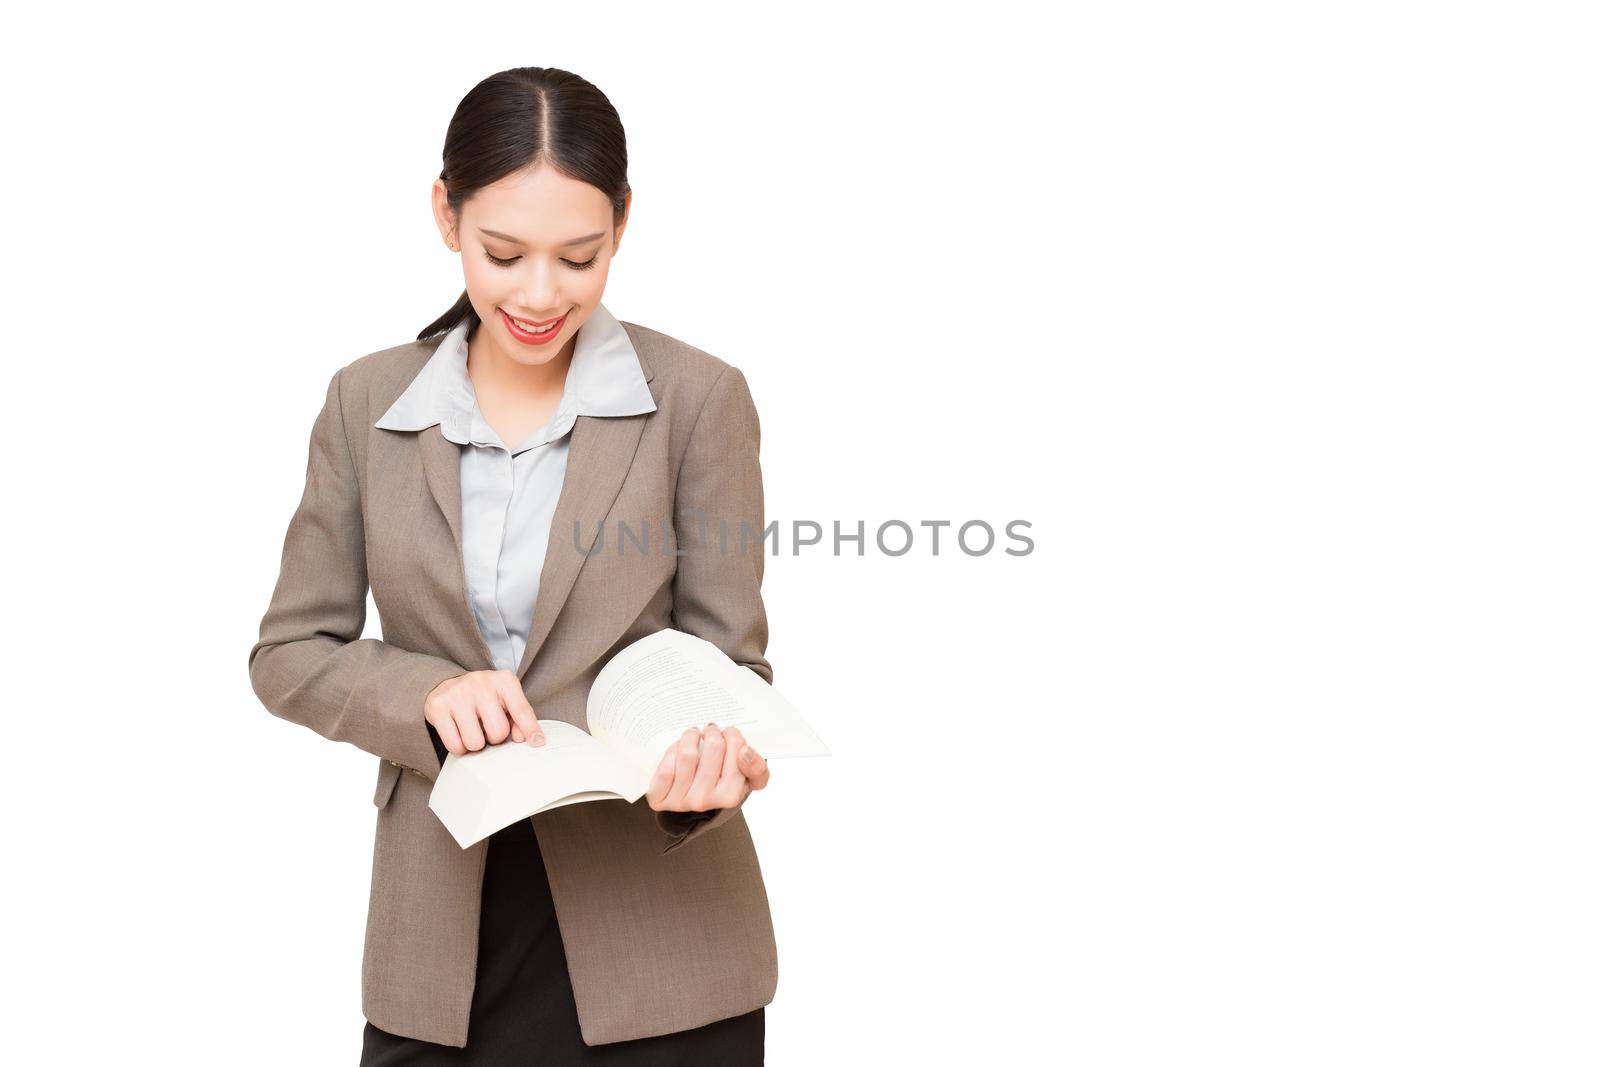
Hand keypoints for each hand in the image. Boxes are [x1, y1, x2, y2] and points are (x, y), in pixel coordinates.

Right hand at [424, 669, 545, 755]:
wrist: (447, 685)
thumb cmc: (483, 697)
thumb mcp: (506, 700)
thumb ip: (519, 718)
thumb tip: (524, 738)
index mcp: (504, 680)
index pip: (521, 710)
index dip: (530, 729)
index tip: (538, 743)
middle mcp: (481, 683)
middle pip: (498, 732)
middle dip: (494, 738)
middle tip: (486, 727)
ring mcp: (458, 693)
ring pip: (475, 742)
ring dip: (476, 743)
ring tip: (472, 728)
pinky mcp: (438, 706)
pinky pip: (455, 745)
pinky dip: (459, 747)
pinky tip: (458, 732)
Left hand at [646, 723, 769, 814]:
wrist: (692, 801)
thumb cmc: (721, 784)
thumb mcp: (748, 780)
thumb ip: (757, 768)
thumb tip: (745, 752)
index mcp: (731, 796)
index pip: (739, 750)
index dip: (733, 734)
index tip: (728, 733)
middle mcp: (706, 801)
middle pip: (715, 746)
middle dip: (713, 731)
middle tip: (711, 731)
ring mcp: (681, 802)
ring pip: (688, 753)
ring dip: (692, 735)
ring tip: (694, 734)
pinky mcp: (660, 799)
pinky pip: (666, 767)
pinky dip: (672, 750)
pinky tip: (678, 748)